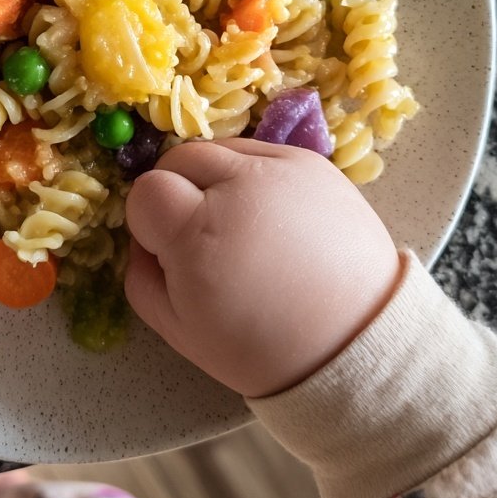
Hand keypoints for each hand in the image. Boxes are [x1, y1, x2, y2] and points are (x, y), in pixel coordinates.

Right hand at [124, 139, 402, 397]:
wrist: (355, 342)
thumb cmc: (261, 347)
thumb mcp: (179, 330)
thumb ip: (141, 275)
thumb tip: (142, 238)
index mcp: (199, 233)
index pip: (146, 191)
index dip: (149, 221)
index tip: (169, 250)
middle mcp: (239, 187)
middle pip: (178, 158)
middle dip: (177, 192)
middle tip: (201, 236)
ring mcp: (281, 167)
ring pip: (218, 150)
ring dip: (214, 179)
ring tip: (239, 225)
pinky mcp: (312, 162)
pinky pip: (259, 152)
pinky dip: (252, 177)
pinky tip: (269, 216)